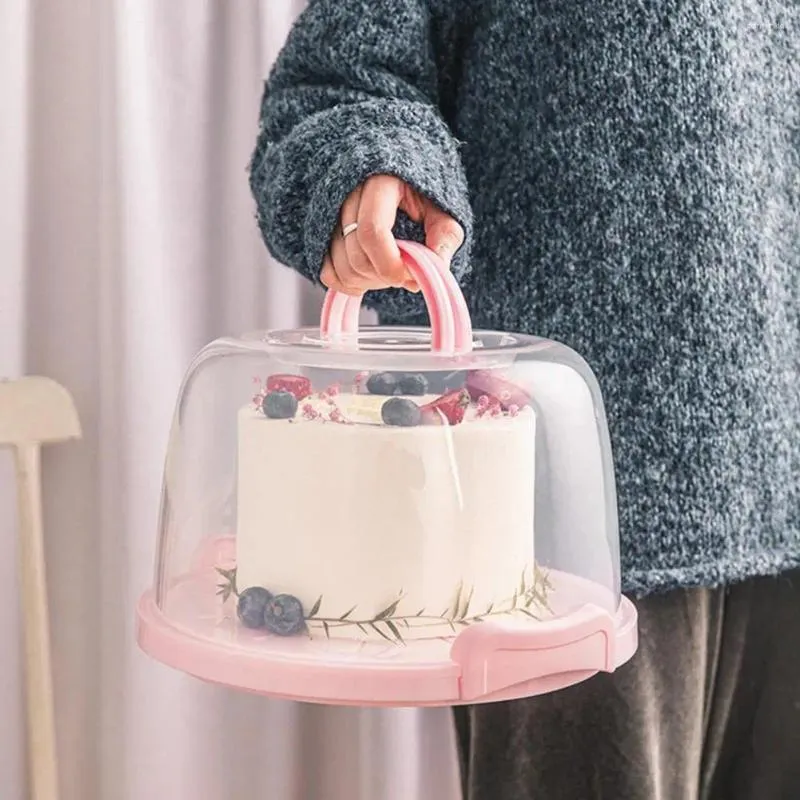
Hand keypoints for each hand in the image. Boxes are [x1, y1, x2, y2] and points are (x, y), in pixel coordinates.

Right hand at [321, 175, 464, 295]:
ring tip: (392, 271)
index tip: (410, 277)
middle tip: (407, 273)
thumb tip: (438, 267)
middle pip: (356, 255)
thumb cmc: (425, 195)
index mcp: (379, 182)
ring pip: (341, 268)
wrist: (405, 184)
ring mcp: (332, 216)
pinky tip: (371, 278)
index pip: (371, 232)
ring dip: (369, 282)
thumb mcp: (444, 209)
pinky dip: (350, 285)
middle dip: (384, 276)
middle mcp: (347, 196)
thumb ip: (445, 235)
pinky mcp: (325, 235)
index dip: (390, 264)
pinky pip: (328, 273)